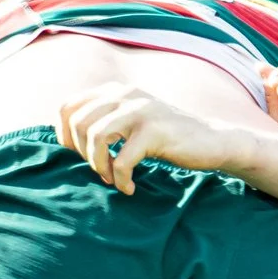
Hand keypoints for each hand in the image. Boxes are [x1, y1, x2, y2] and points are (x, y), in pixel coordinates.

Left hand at [56, 82, 253, 194]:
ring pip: (96, 137)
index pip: (67, 107)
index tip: (81, 157)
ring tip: (112, 180)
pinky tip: (130, 187)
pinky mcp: (155, 131)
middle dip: (82, 155)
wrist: (212, 141)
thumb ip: (105, 120)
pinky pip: (122, 159)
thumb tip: (65, 140)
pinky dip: (121, 179)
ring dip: (99, 166)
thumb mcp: (132, 122)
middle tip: (99, 171)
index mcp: (114, 90)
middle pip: (78, 123)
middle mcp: (124, 94)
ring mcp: (140, 110)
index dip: (64, 137)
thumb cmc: (168, 139)